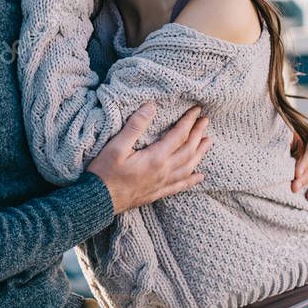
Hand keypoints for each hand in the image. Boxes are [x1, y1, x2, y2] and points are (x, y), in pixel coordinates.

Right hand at [86, 104, 211, 213]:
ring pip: (188, 167)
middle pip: (188, 150)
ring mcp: (162, 184)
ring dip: (200, 153)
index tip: (197, 110)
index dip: (189, 121)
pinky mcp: (157, 193)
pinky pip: (180, 186)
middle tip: (205, 121)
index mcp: (156, 158)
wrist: (99, 200)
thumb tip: (151, 106)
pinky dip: (192, 180)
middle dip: (198, 134)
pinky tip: (199, 176)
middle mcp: (164, 171)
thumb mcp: (116, 146)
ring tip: (208, 142)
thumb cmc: (105, 172)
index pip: (179, 135)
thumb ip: (135, 126)